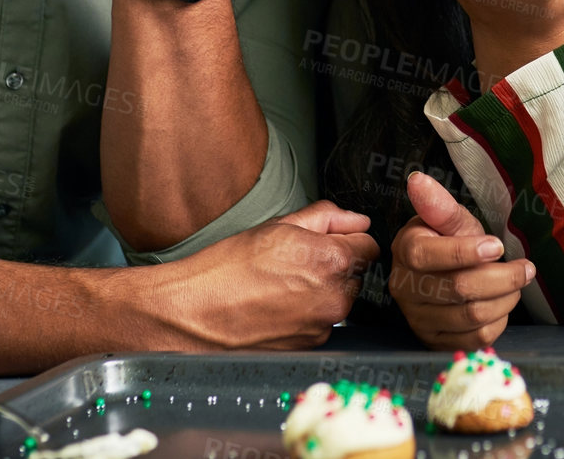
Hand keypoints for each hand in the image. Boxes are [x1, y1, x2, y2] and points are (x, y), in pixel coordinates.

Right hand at [149, 200, 377, 349]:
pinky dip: (307, 314)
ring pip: (338, 298)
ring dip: (321, 290)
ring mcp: (323, 325)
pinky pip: (321, 322)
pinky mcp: (310, 346)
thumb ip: (327, 217)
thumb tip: (357, 219)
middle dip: (334, 264)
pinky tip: (276, 306)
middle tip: (294, 261)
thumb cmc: (228, 269)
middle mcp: (335, 296)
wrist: (194, 313)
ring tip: (280, 285)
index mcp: (333, 260)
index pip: (369, 244)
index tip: (327, 240)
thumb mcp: (279, 225)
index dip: (347, 238)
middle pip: (355, 273)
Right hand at [389, 172, 534, 349]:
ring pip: (472, 316)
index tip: (498, 246)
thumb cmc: (450, 242)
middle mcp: (405, 287)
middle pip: (459, 289)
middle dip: (502, 278)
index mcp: (405, 250)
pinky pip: (476, 338)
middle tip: (525, 268)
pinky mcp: (435, 342)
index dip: (467, 252)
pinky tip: (501, 305)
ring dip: (505, 299)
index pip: (428, 256)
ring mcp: (418, 319)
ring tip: (515, 284)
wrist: (445, 275)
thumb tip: (418, 180)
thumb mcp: (450, 221)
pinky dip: (498, 320)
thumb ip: (439, 204)